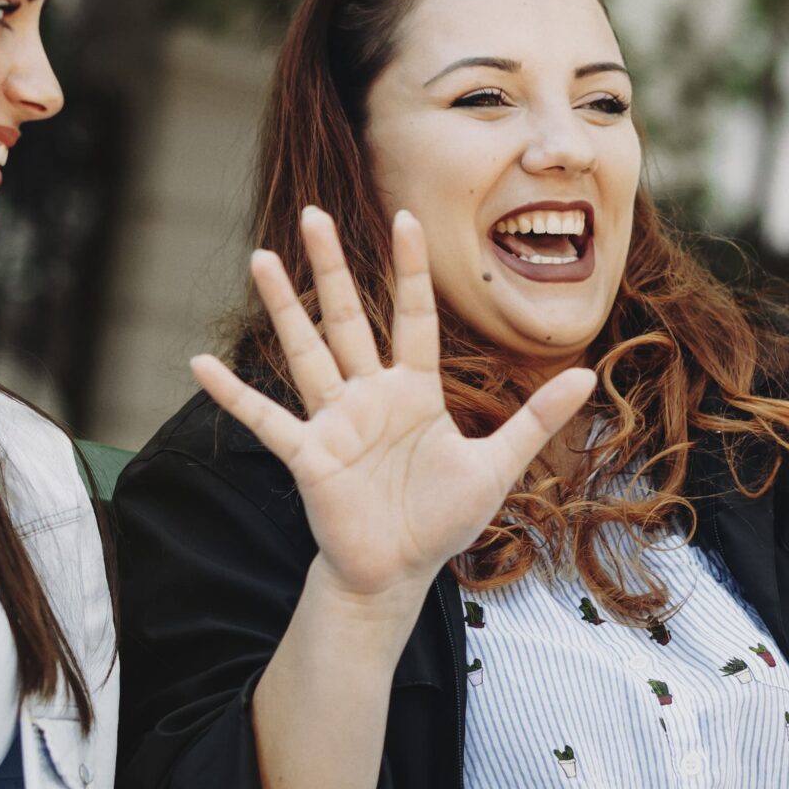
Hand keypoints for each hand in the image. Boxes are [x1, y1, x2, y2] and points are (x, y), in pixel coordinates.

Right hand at [189, 207, 595, 611]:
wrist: (397, 574)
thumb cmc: (441, 520)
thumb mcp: (497, 465)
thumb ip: (534, 418)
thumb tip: (588, 375)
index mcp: (414, 391)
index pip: (410, 317)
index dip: (407, 270)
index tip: (403, 219)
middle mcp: (369, 396)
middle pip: (346, 317)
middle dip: (330, 266)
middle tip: (311, 214)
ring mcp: (334, 423)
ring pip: (305, 352)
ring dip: (282, 307)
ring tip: (259, 259)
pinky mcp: (308, 456)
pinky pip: (266, 419)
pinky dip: (233, 394)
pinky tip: (199, 363)